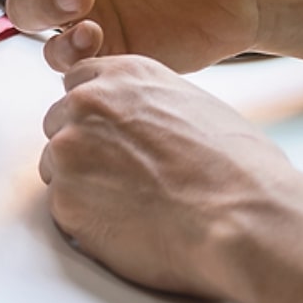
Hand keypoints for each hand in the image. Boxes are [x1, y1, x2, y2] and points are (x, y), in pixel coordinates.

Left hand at [39, 54, 302, 301]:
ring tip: (133, 205)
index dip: (94, 114)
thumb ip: (149, 105)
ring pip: (56, 166)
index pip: (79, 83)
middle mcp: (87, 103)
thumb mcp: (196, 106)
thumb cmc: (240, 171)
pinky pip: (62, 209)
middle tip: (123, 177)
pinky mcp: (64, 197)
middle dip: (83, 148)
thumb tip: (139, 121)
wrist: (246, 220)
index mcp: (123, 75)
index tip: (108, 135)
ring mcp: (69, 148)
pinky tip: (127, 227)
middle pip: (60, 122)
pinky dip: (86, 221)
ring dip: (82, 185)